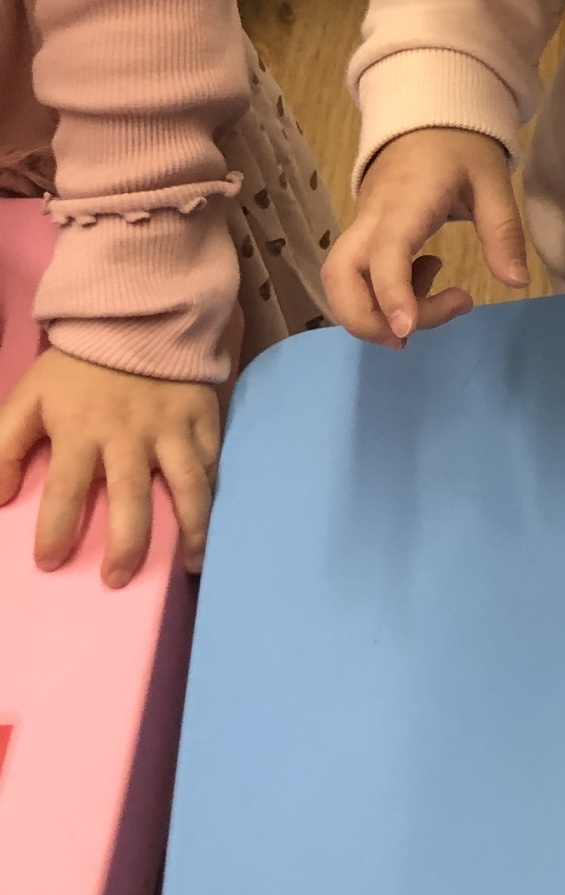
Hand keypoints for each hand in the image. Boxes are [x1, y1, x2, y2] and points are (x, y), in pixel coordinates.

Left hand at [0, 347, 220, 584]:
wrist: (134, 314)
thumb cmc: (77, 366)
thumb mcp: (28, 397)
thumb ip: (5, 446)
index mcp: (82, 430)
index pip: (66, 490)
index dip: (56, 530)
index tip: (49, 562)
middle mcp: (130, 434)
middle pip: (132, 498)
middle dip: (126, 545)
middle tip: (116, 580)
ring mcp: (172, 427)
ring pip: (188, 485)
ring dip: (190, 528)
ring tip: (189, 566)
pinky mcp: (203, 416)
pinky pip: (213, 461)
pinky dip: (213, 495)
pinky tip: (209, 523)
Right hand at [323, 128, 527, 347]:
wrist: (424, 118)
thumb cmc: (460, 147)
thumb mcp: (493, 181)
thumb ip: (503, 231)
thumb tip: (516, 282)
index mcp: (406, 203)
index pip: (385, 253)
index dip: (391, 294)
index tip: (406, 330)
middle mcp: (372, 218)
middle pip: (339, 276)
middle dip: (363, 319)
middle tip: (408, 337)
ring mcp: (362, 227)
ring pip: (340, 281)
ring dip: (372, 312)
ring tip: (432, 308)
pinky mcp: (364, 235)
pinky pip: (356, 275)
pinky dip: (383, 295)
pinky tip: (427, 279)